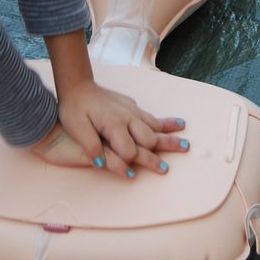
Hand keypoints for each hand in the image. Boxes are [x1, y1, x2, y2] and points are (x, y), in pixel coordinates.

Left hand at [30, 80, 186, 178]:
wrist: (77, 85)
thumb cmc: (74, 108)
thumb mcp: (76, 127)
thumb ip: (90, 144)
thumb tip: (100, 163)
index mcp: (113, 124)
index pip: (128, 149)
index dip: (128, 162)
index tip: (132, 174)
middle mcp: (127, 117)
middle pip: (148, 138)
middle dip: (159, 154)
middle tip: (168, 168)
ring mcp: (131, 110)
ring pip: (155, 126)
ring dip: (170, 136)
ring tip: (186, 144)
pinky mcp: (132, 106)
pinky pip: (151, 117)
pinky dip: (166, 122)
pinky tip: (178, 124)